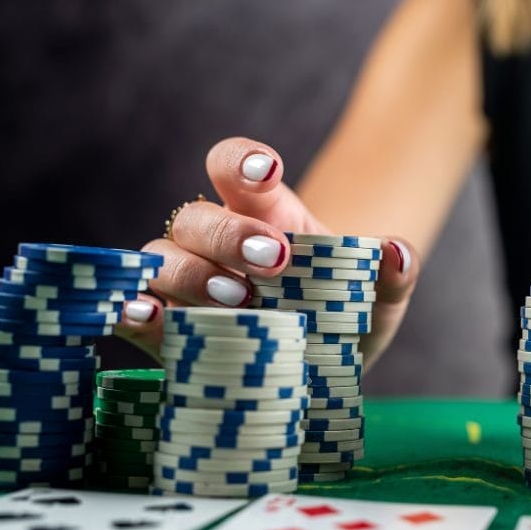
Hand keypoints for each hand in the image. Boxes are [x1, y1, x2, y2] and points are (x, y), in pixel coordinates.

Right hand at [116, 137, 419, 367]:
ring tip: (238, 301)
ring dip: (190, 273)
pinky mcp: (173, 331)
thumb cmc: (349, 315)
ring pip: (162, 257)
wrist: (329, 368)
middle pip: (197, 215)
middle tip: (273, 261)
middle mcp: (220, 243)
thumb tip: (395, 253)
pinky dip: (134, 312)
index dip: (242, 161)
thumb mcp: (383, 296)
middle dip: (229, 232)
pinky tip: (145, 317)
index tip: (267, 171)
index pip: (237, 169)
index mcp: (270, 216)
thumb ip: (395, 272)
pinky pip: (139, 311)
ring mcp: (191, 285)